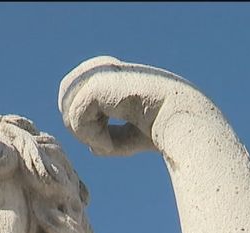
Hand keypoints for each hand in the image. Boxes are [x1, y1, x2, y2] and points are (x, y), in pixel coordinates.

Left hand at [58, 56, 202, 156]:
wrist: (182, 122)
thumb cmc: (164, 130)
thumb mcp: (134, 137)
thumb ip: (113, 138)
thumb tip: (92, 147)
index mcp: (118, 75)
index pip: (79, 86)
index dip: (79, 113)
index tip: (101, 138)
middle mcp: (110, 69)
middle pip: (67, 90)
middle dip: (75, 120)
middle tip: (99, 143)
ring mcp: (105, 72)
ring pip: (68, 103)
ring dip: (83, 132)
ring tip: (107, 145)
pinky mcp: (101, 83)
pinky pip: (76, 114)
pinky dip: (88, 136)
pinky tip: (108, 144)